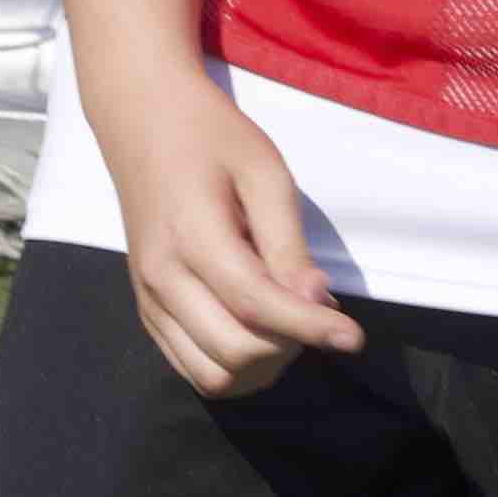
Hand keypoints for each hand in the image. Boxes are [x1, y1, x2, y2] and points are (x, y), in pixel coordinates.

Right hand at [100, 73, 362, 399]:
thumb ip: (288, 242)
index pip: (257, 305)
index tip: (354, 337)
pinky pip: (190, 368)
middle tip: (317, 312)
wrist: (143, 120)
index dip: (311, 328)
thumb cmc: (211, 137)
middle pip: (235, 351)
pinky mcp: (146, 311)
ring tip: (288, 325)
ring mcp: (148, 300)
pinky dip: (232, 366)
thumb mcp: (264, 170)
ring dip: (261, 366)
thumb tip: (316, 301)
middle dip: (289, 345)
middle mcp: (161, 279)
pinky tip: (259, 333)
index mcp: (191, 237)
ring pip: (211, 375)